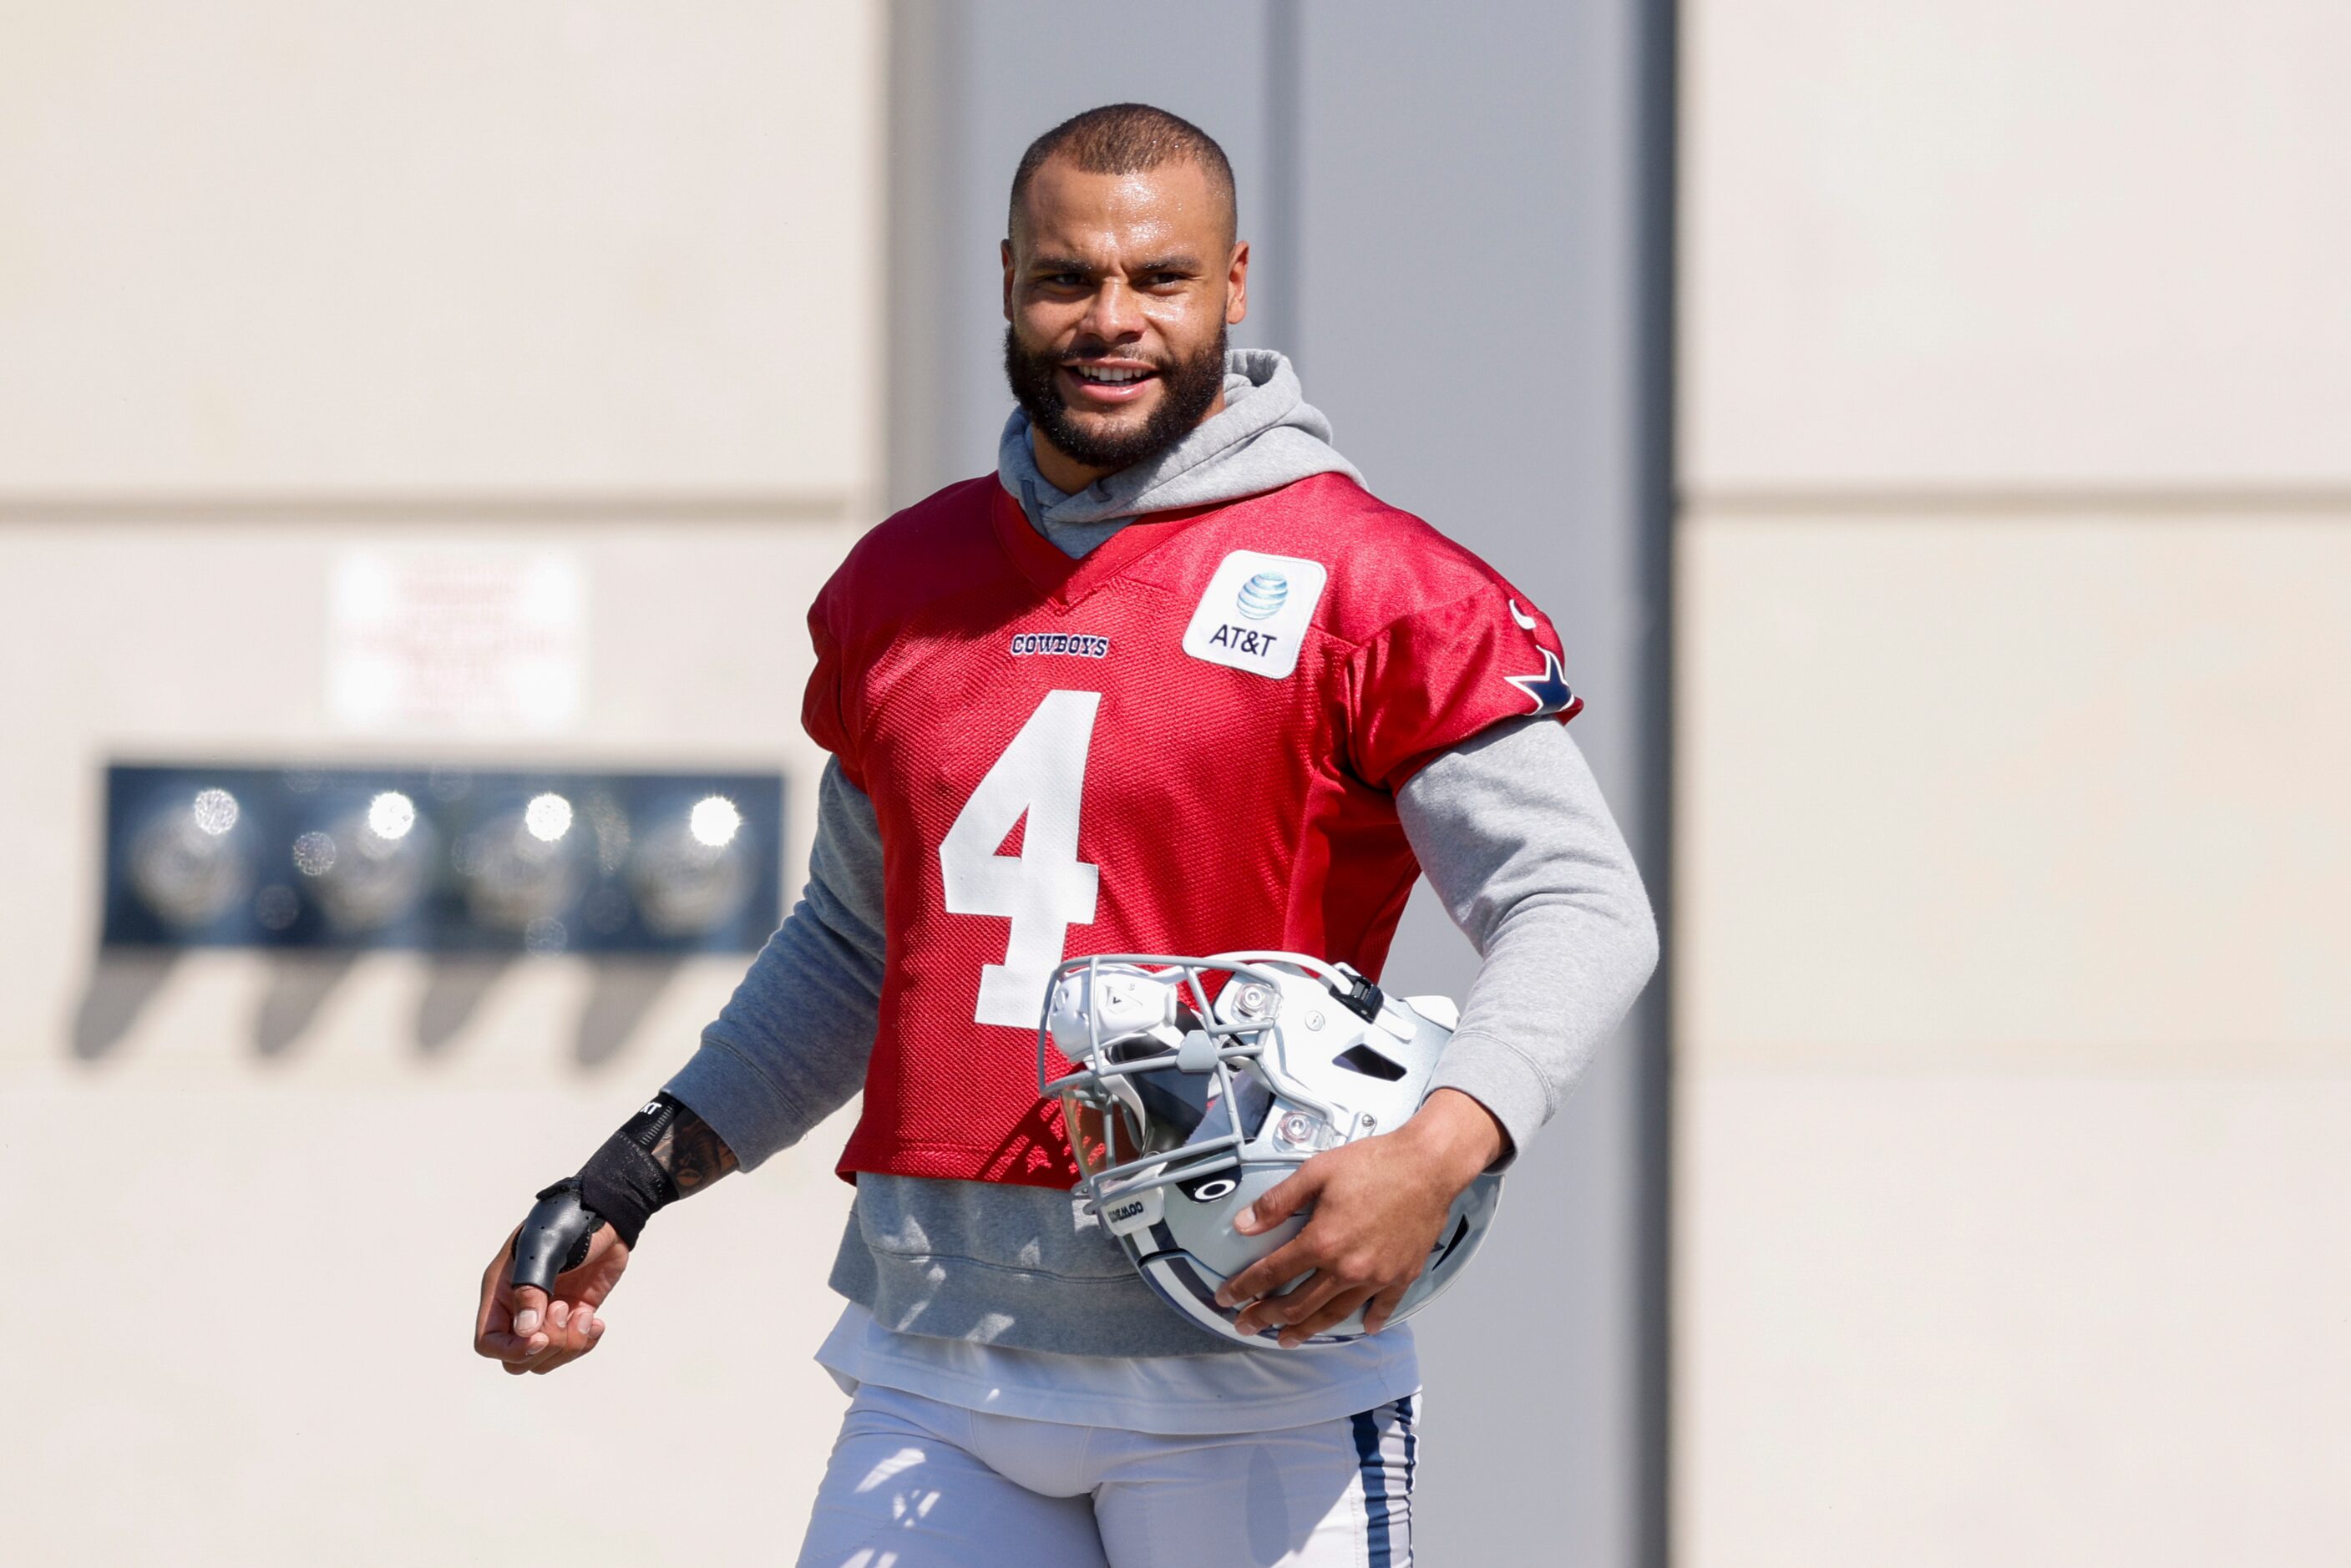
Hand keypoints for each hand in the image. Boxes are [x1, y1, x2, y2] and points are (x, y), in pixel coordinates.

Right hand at [472, 1222, 629, 1375]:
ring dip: (568, 1345)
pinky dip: (585, 1343)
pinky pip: (572, 1349)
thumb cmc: (566, 1224)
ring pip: (546, 1359)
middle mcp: (520, 1309)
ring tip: (582, 1314)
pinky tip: (596, 1321)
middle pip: (517, 1359)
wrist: (606, 1214)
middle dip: (545, 1346)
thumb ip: (532, 1290)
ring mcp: (548, 1315)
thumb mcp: (544, 1251)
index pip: (488, 1343)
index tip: (538, 1338)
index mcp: (501, 1292)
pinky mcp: (575, 1315)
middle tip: (565, 1309)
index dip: (510, 1351)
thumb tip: (526, 1332)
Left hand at [1216, 1088, 1506, 1346]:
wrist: (1429, 1165)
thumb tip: (1245, 1224)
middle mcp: (1347, 1268)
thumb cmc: (1377, 1163)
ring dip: (1306, 1330)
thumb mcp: (1317, 1172)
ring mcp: (1376, 1277)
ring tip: (1288, 1338)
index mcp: (1322, 1241)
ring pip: (1334, 1314)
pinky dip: (1371, 1320)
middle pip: (1298, 1304)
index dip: (1244, 1288)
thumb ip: (1278, 1201)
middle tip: (1247, 1325)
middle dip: (1266, 1318)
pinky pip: (1383, 1307)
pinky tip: (1362, 1328)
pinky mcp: (1401, 1275)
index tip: (1227, 1298)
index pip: (1272, 1273)